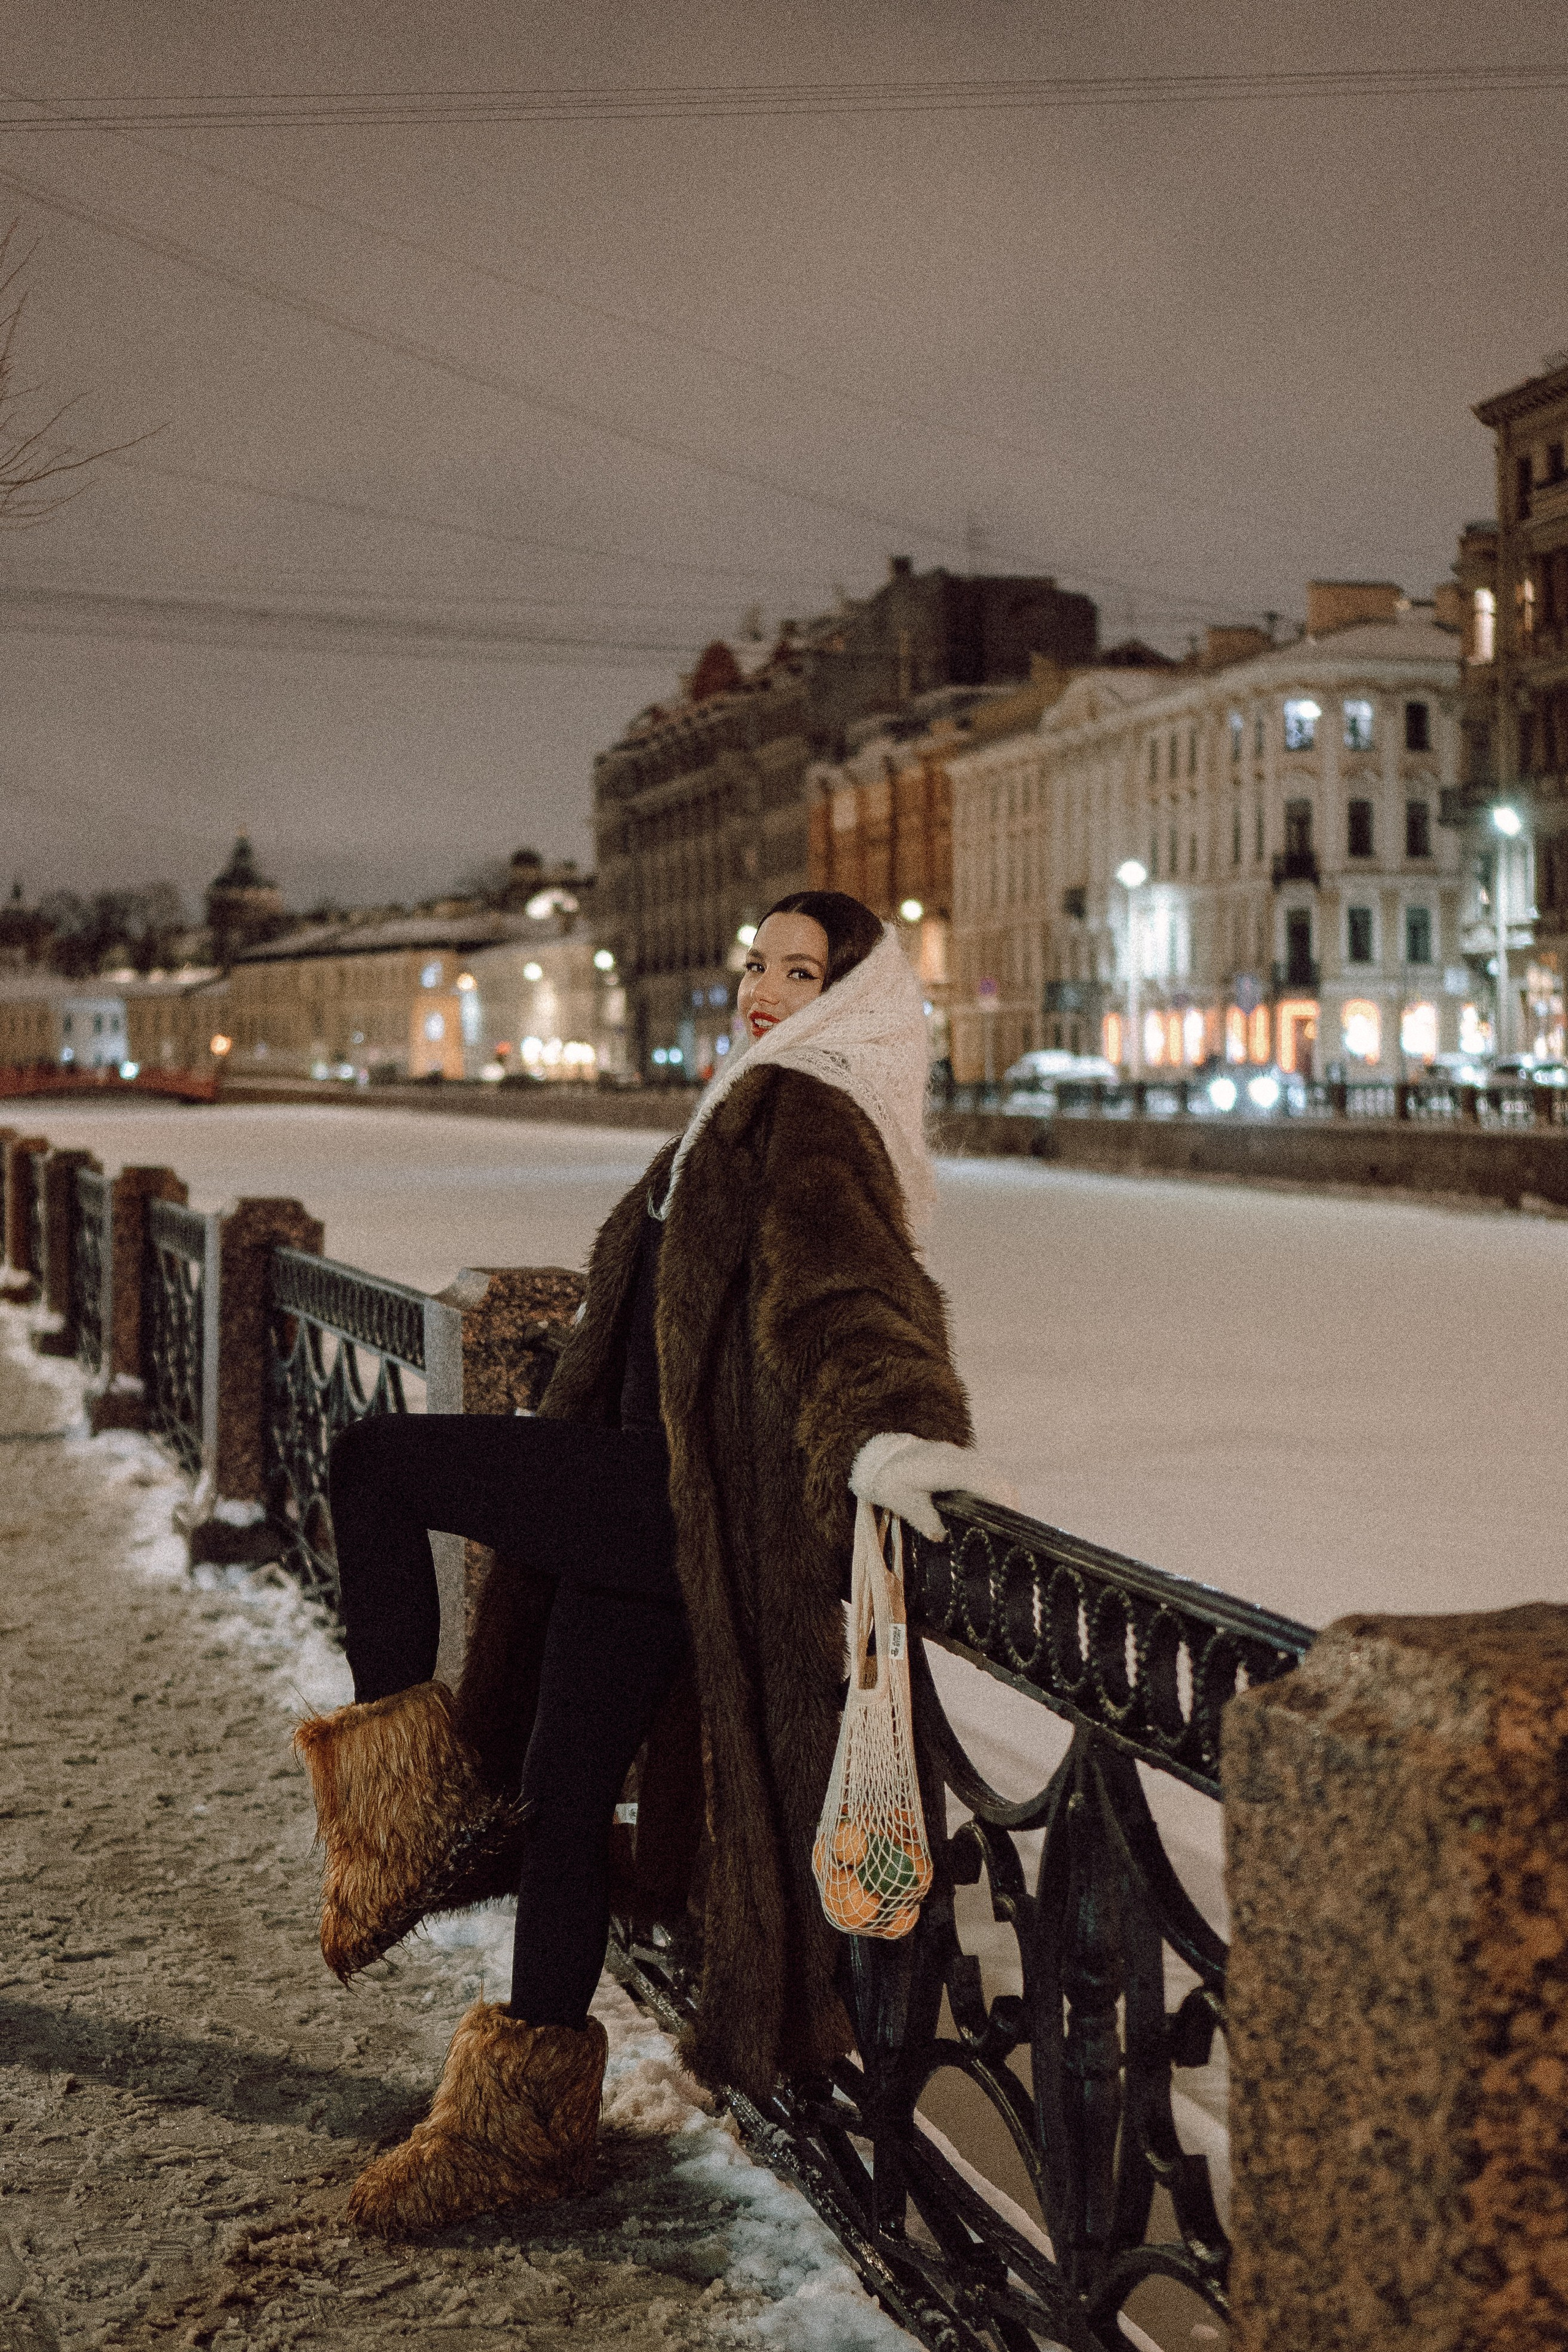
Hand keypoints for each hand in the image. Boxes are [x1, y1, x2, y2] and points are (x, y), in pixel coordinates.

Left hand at [849, 1432, 1019, 1542]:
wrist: (880, 1457)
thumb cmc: (890, 1480)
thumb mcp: (901, 1501)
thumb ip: (923, 1519)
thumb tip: (941, 1537)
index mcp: (944, 1467)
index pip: (981, 1479)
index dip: (998, 1497)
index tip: (1009, 1517)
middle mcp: (956, 1457)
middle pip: (994, 1475)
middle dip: (1007, 1499)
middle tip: (1010, 1526)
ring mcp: (959, 1455)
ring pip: (991, 1471)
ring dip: (1000, 1492)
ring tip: (1002, 1520)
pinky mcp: (959, 1458)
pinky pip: (983, 1470)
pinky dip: (991, 1487)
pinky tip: (988, 1507)